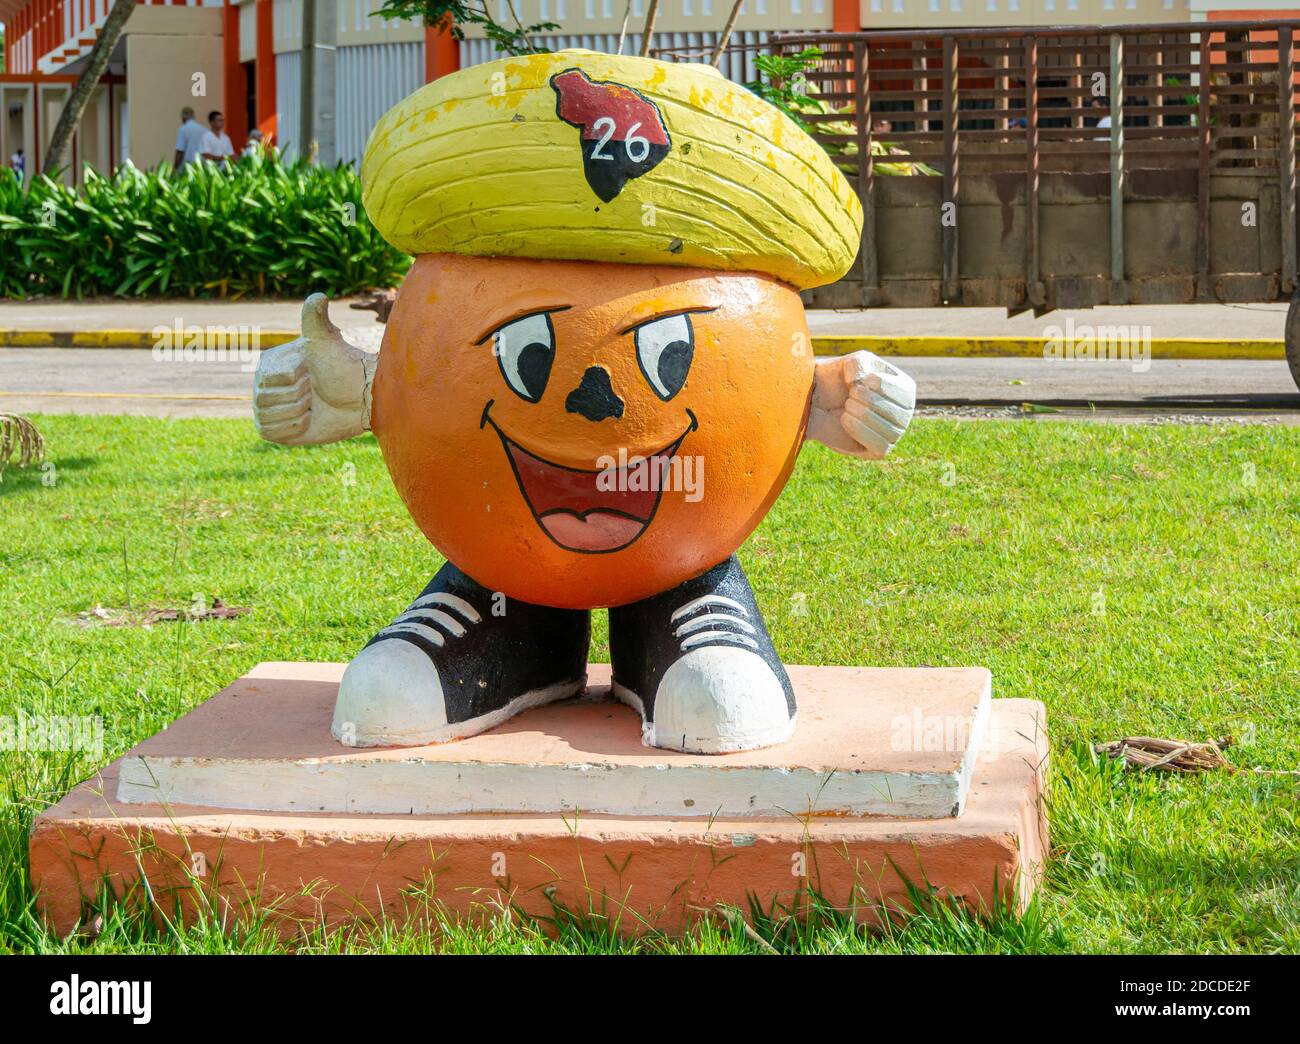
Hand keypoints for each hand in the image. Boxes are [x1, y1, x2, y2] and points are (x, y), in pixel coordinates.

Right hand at [253, 294, 377, 445]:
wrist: (360, 398)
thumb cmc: (344, 367)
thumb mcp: (327, 340)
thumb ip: (316, 318)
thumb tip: (319, 296)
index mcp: (269, 363)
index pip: (269, 378)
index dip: (294, 378)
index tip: (310, 371)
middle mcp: (265, 384)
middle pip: (265, 398)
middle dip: (297, 396)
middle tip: (314, 390)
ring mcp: (270, 407)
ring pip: (268, 416)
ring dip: (296, 412)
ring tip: (311, 404)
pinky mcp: (277, 430)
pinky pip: (271, 432)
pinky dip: (293, 428)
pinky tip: (307, 419)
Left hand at [805, 351, 915, 458]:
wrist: (816, 398)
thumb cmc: (838, 378)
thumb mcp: (851, 362)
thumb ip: (861, 365)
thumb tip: (862, 383)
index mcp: (905, 390)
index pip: (903, 392)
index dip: (879, 385)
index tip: (856, 382)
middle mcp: (904, 413)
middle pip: (898, 413)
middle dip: (869, 402)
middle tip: (850, 396)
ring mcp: (893, 433)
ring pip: (891, 431)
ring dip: (864, 416)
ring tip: (847, 406)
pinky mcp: (877, 451)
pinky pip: (881, 447)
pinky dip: (862, 432)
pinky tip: (845, 419)